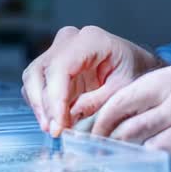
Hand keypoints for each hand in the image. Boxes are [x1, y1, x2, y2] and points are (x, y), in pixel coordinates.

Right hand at [21, 25, 160, 136]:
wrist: (137, 65)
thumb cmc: (134, 72)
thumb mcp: (123, 90)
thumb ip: (97, 102)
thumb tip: (69, 116)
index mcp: (91, 40)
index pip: (60, 68)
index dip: (55, 99)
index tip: (58, 125)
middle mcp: (70, 40)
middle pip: (39, 71)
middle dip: (44, 105)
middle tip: (55, 131)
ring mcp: (58, 50)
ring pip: (33, 79)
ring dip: (40, 107)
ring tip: (56, 129)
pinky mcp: (53, 65)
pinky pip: (36, 85)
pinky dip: (42, 105)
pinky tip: (56, 120)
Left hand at [91, 56, 170, 171]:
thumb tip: (139, 119)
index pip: (140, 85)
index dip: (114, 109)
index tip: (99, 126)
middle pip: (130, 103)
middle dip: (106, 129)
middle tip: (94, 147)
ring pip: (137, 130)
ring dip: (123, 151)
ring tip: (113, 163)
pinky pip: (153, 150)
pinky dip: (144, 165)